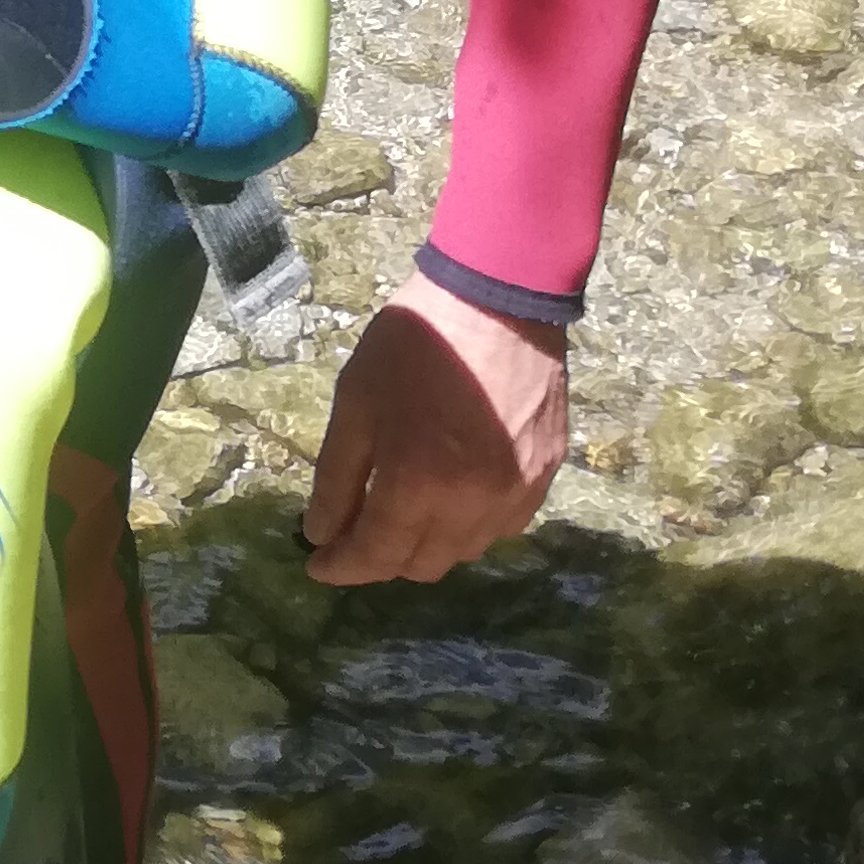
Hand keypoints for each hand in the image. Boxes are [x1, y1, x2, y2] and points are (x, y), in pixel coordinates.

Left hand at [301, 279, 569, 586]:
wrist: (498, 297)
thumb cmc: (415, 342)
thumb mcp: (355, 401)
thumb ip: (336, 478)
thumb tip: (321, 534)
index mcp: (418, 484)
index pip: (376, 555)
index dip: (342, 567)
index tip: (317, 563)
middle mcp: (473, 505)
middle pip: (422, 565)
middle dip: (381, 558)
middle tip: (354, 534)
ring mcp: (517, 493)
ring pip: (464, 551)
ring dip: (426, 544)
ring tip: (401, 513)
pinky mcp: (545, 476)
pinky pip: (501, 526)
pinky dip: (469, 525)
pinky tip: (451, 496)